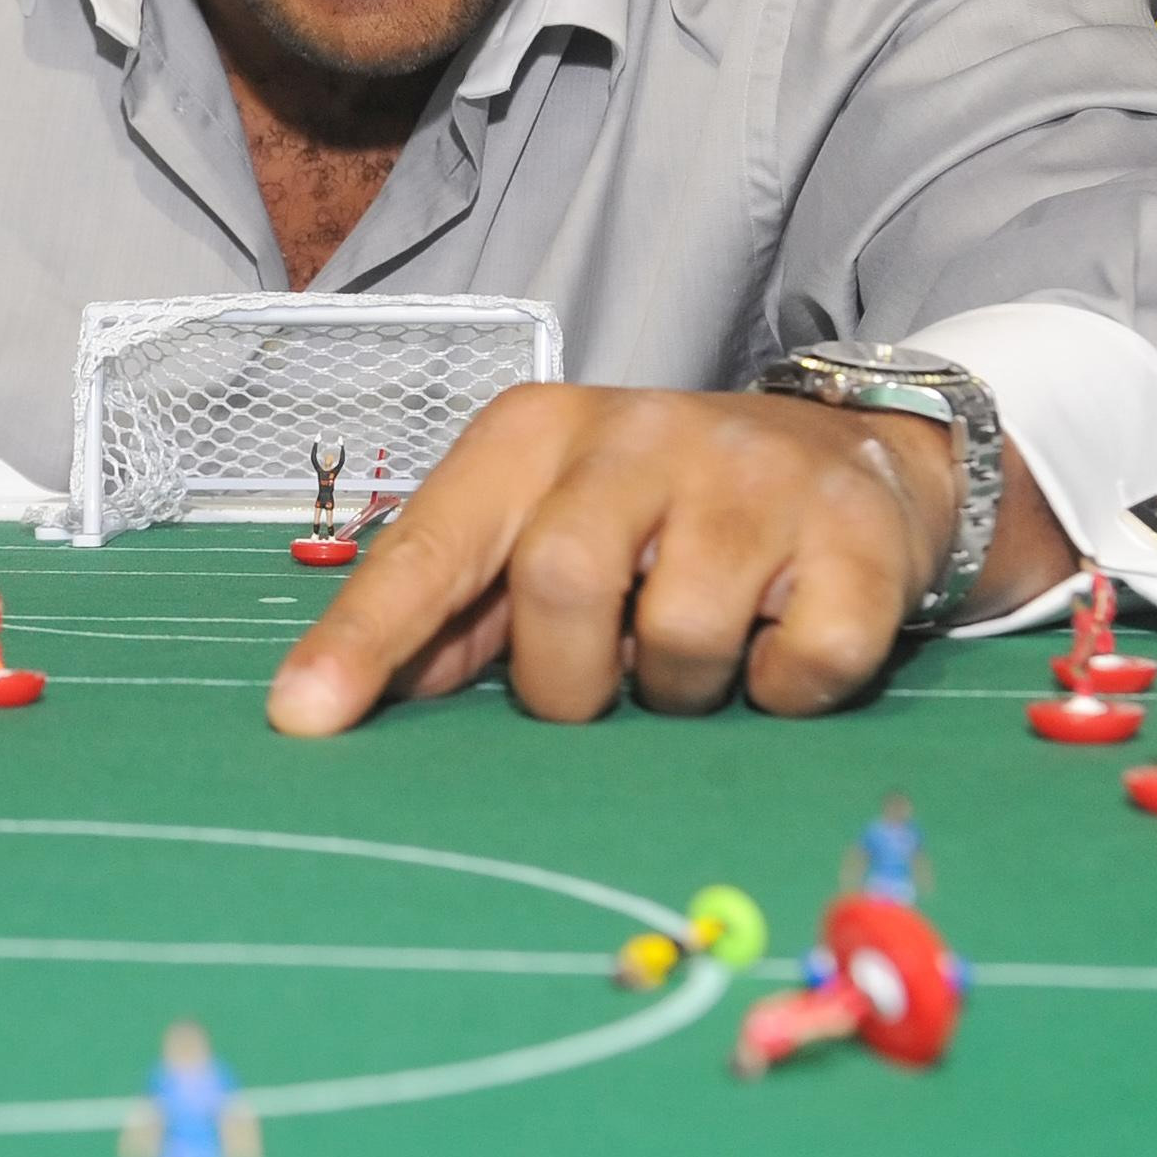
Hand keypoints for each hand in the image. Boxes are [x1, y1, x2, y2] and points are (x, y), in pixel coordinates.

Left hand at [267, 384, 1073, 733]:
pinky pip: (799, 665)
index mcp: (533, 437)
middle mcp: (637, 436)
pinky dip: (780, 691)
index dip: (366, 638)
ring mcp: (753, 480)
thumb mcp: (542, 527)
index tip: (302, 720)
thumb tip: (332, 703)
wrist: (844, 451)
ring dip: (678, 689)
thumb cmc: (653, 514)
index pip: (432, 545)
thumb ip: (450, 613)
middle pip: (560, 583)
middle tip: (599, 688)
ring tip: (693, 653)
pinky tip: (775, 647)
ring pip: (680, 636)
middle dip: (567, 679)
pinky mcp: (854, 540)